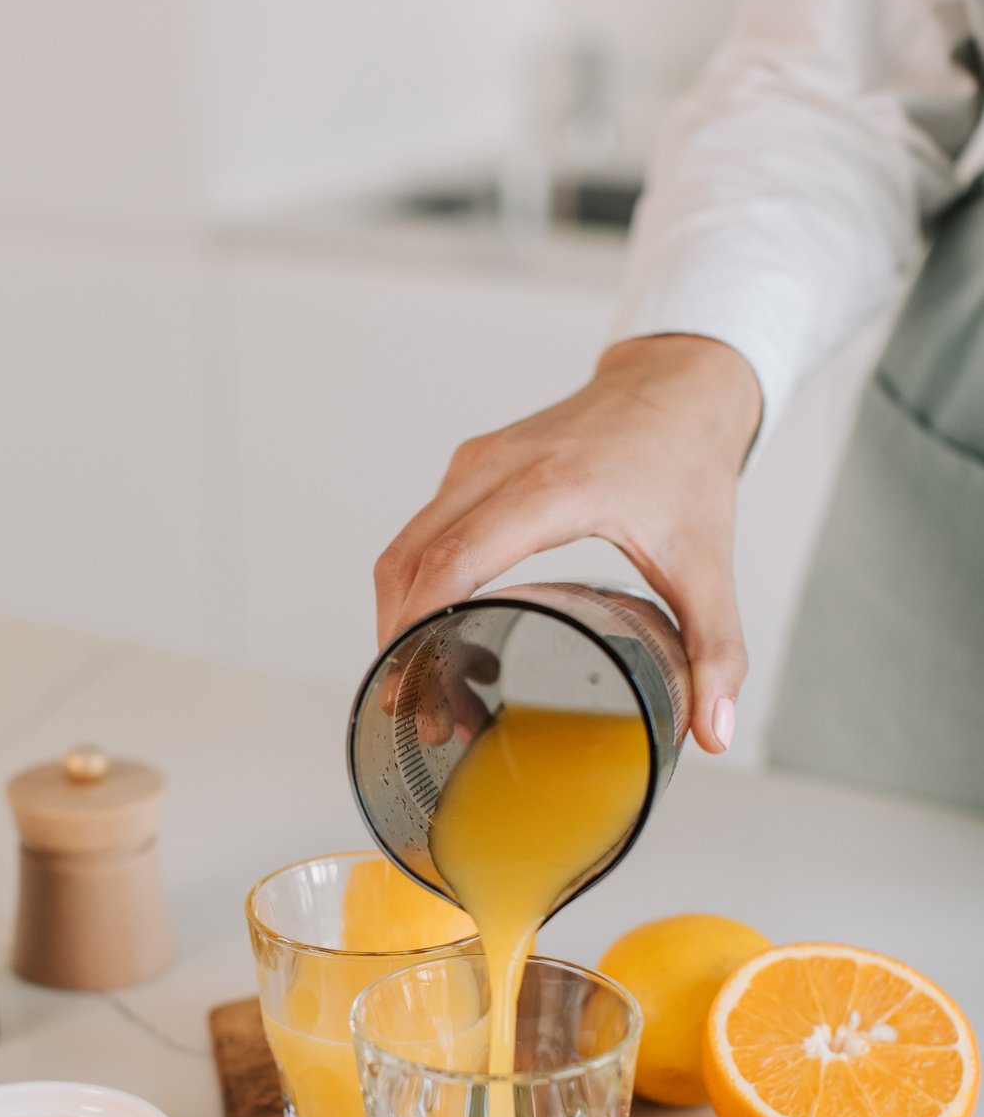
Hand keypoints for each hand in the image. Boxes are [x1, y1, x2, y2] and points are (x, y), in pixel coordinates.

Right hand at [373, 334, 761, 752]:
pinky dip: (415, 589)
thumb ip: (716, 650)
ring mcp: (478, 463)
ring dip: (400, 619)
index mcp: (554, 488)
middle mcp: (501, 467)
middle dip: (401, 643)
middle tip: (415, 710)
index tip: (412, 684)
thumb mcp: (708, 564)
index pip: (458, 558)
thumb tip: (714, 731)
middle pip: (413, 561)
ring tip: (421, 685)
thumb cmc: (686, 465)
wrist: (678, 385)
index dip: (421, 624)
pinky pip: (420, 533)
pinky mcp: (470, 468)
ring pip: (406, 548)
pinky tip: (437, 636)